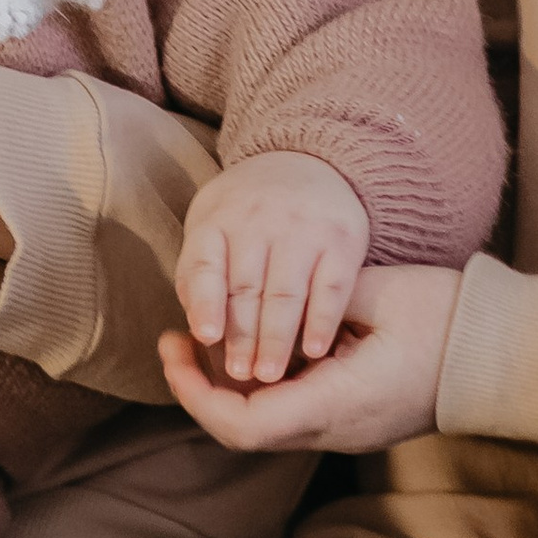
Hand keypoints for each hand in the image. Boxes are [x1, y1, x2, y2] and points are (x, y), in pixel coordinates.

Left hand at [159, 261, 459, 452]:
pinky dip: (262, 383)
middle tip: (175, 339)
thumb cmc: (450, 319)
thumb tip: (268, 297)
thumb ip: (316, 296)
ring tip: (206, 335)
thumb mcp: (378, 292)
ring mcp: (347, 429)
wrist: (509, 358)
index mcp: (338, 403)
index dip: (195, 393)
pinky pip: (293, 410)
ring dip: (229, 385)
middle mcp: (337, 428)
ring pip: (266, 423)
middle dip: (199, 388)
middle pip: (244, 431)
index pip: (243, 425)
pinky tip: (254, 342)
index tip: (175, 347)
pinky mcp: (355, 417)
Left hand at [175, 151, 370, 383]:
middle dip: (241, 337)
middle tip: (238, 376)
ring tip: (268, 375)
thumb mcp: (214, 224)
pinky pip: (331, 287)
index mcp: (218, 218)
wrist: (309, 160)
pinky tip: (313, 350)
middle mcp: (258, 219)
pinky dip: (322, 320)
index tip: (206, 337)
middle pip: (246, 288)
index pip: (205, 264)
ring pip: (285, 293)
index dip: (205, 301)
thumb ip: (202, 275)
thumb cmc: (248, 211)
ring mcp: (303, 227)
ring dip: (276, 338)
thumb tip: (196, 333)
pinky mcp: (342, 239)